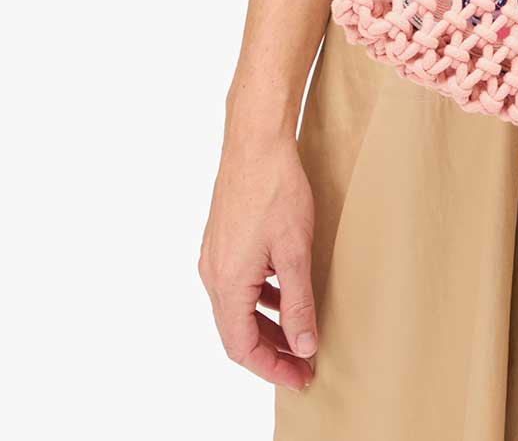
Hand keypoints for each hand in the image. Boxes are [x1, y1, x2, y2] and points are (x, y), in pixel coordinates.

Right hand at [199, 131, 317, 391]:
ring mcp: (215, 255)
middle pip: (237, 331)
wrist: (255, 139)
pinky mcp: (222, 238)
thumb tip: (303, 346)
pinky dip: (261, 299)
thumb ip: (298, 303)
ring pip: (238, 307)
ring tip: (299, 334)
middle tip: (304, 363)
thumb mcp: (295, 251)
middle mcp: (213, 273)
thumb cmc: (276, 189)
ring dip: (267, 325)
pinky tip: (285, 293)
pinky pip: (238, 283)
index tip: (301, 378)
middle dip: (271, 351)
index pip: (242, 347)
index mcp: (227, 283)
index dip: (272, 368)